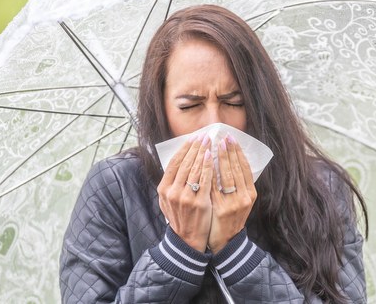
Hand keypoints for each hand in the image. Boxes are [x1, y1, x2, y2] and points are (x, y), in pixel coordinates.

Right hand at [156, 134, 214, 251]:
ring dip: (202, 152)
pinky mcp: (199, 202)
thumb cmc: (180, 217)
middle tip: (204, 135)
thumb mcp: (168, 201)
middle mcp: (172, 192)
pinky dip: (208, 166)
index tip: (192, 138)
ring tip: (210, 141)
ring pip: (194, 169)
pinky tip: (212, 156)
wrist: (187, 240)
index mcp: (163, 189)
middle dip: (195, 147)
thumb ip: (171, 183)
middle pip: (185, 163)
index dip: (184, 149)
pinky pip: (204, 180)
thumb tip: (177, 161)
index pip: (174, 163)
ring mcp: (185, 197)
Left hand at [208, 135, 257, 250]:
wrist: (226, 242)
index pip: (245, 168)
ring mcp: (233, 204)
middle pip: (236, 169)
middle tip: (222, 136)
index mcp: (251, 193)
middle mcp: (244, 197)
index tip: (231, 138)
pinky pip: (214, 187)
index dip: (238, 152)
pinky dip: (210, 174)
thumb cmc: (230, 218)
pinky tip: (204, 164)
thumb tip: (229, 160)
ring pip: (226, 176)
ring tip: (213, 145)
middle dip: (228, 151)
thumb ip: (237, 184)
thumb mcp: (240, 201)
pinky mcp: (221, 209)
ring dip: (219, 159)